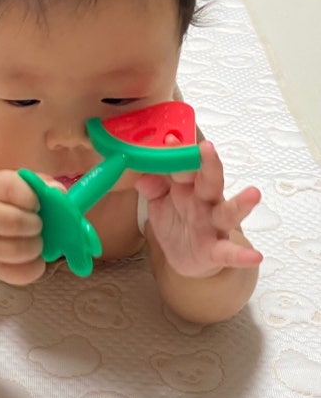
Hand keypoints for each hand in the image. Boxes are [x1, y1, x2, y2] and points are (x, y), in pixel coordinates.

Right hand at [0, 170, 44, 284]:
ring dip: (34, 247)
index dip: (31, 197)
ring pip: (14, 251)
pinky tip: (34, 257)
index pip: (10, 188)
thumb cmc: (10, 204)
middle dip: (34, 224)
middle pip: (10, 221)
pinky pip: (18, 273)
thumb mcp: (21, 187)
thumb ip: (42, 185)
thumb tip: (59, 192)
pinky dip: (34, 267)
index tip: (38, 203)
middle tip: (39, 224)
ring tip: (38, 241)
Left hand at [135, 141, 262, 277]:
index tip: (169, 138)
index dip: (177, 154)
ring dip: (241, 203)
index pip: (185, 166)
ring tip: (253, 194)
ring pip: (228, 212)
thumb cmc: (176, 221)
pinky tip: (255, 256)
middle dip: (209, 165)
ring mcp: (213, 226)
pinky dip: (242, 255)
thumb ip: (152, 186)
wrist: (183, 259)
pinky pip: (229, 252)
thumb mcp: (158, 203)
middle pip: (209, 181)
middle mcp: (204, 202)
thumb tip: (141, 174)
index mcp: (188, 187)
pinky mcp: (215, 251)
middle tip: (208, 148)